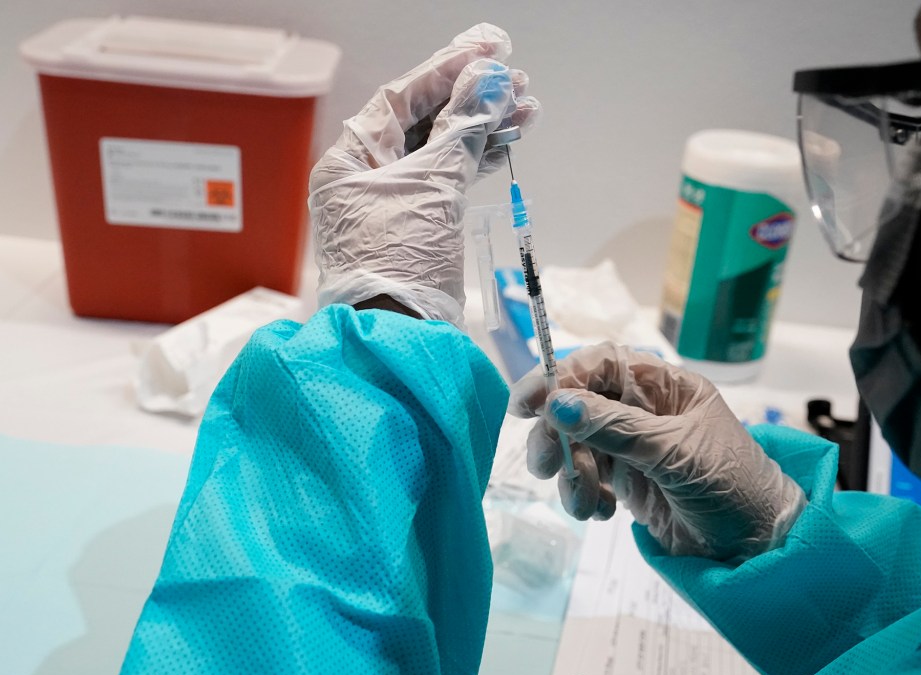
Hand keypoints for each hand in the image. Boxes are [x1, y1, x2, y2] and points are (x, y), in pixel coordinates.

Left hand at [309, 24, 540, 327]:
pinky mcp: (417, 225)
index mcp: (351, 160)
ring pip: (441, 150)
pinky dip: (477, 160)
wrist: (401, 336)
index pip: (401, 98)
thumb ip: (463, 130)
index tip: (488, 49)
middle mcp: (366, 176)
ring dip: (482, 128)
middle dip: (472, 99)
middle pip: (423, 121)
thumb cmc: (401, 261)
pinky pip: (448, 179)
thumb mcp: (434, 187)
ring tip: (526, 110)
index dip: (447, 69)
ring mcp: (392, 202)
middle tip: (517, 82)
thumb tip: (490, 81)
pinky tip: (507, 143)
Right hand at [507, 343, 806, 561]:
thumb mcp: (674, 453)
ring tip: (588, 505)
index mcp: (664, 386)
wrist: (756, 548)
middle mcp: (645, 410)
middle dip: (557, 435)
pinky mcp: (628, 482)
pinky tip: (604, 513)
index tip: (527, 404)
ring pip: (577, 445)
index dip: (560, 377)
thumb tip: (558, 403)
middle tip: (547, 466)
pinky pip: (588, 478)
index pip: (601, 365)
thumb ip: (615, 427)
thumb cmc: (731, 486)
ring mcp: (634, 446)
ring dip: (572, 474)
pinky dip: (585, 496)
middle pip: (579, 405)